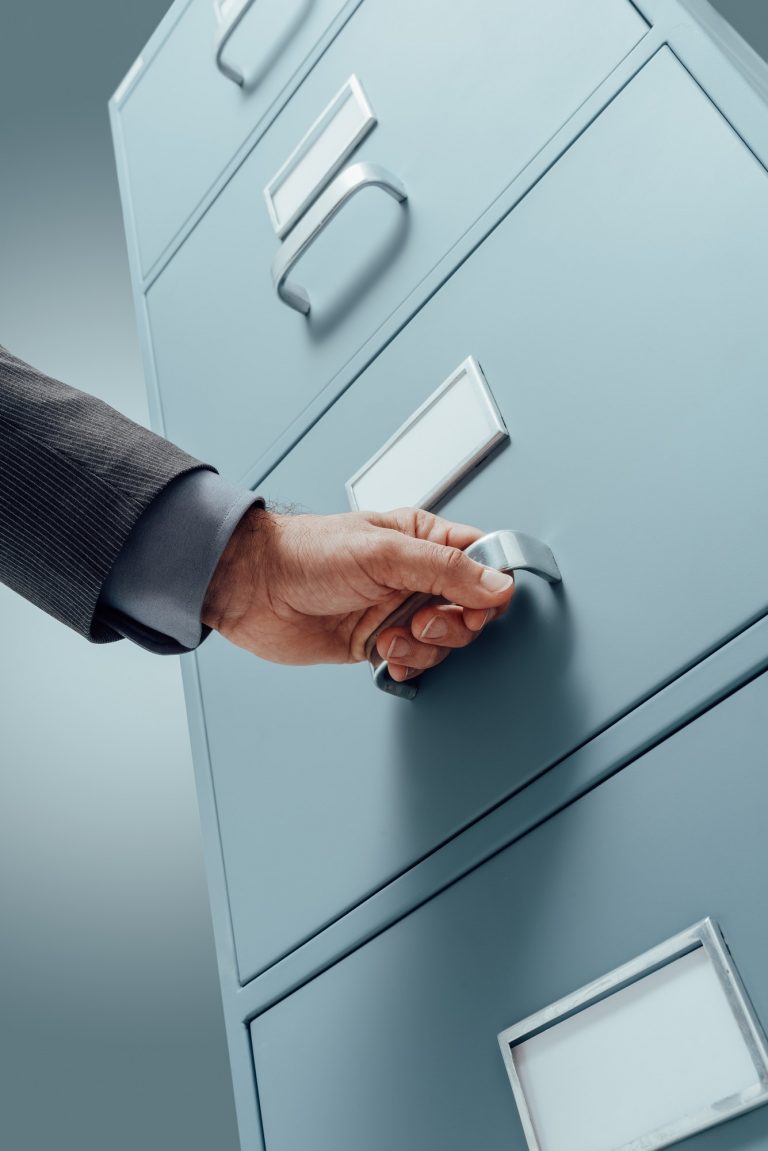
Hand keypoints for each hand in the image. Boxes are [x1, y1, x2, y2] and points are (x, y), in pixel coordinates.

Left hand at [202, 506, 514, 683]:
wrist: (253, 589)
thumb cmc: (307, 554)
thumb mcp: (384, 553)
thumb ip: (446, 570)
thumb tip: (498, 585)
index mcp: (423, 540)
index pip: (483, 561)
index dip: (489, 587)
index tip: (472, 604)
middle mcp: (415, 575)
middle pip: (472, 610)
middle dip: (453, 625)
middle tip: (420, 622)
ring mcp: (397, 610)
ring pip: (446, 641)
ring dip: (425, 648)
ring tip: (391, 637)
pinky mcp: (378, 641)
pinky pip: (415, 662)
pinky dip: (408, 666)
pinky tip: (386, 656)